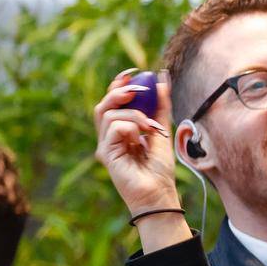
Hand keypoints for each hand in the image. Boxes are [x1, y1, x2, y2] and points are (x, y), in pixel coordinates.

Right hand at [93, 68, 178, 216]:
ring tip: (152, 127)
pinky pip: (114, 127)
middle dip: (119, 91)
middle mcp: (109, 137)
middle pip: (103, 104)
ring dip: (135, 114)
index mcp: (120, 131)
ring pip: (108, 113)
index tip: (135, 72)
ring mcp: (106, 146)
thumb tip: (162, 77)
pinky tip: (142, 139)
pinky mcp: (106, 154)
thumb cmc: (160, 168)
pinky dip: (132, 127)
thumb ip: (161, 106)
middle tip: (139, 90)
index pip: (113, 102)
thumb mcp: (163, 130)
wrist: (160, 193)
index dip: (119, 84)